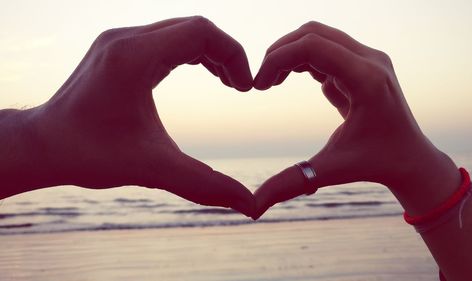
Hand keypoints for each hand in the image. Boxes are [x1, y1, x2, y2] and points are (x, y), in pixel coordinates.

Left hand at [31, 16, 254, 216]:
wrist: (43, 145)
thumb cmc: (89, 155)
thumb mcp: (154, 169)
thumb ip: (205, 185)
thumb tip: (250, 207)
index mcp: (134, 57)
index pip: (201, 32)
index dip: (233, 55)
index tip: (244, 89)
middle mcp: (125, 39)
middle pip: (194, 27)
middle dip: (225, 54)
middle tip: (240, 87)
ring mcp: (119, 40)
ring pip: (181, 30)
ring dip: (209, 53)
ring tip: (228, 82)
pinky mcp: (116, 48)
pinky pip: (165, 38)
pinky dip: (190, 53)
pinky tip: (202, 74)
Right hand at [253, 21, 458, 218]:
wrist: (410, 159)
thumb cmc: (375, 164)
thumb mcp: (328, 171)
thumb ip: (290, 184)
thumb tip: (253, 208)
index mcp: (366, 79)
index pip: (312, 46)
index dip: (277, 59)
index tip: (259, 86)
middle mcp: (371, 60)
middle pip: (312, 33)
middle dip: (279, 53)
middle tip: (261, 82)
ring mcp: (369, 59)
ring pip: (318, 37)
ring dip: (289, 55)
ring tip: (271, 83)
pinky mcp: (364, 64)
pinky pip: (326, 49)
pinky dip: (302, 60)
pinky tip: (289, 81)